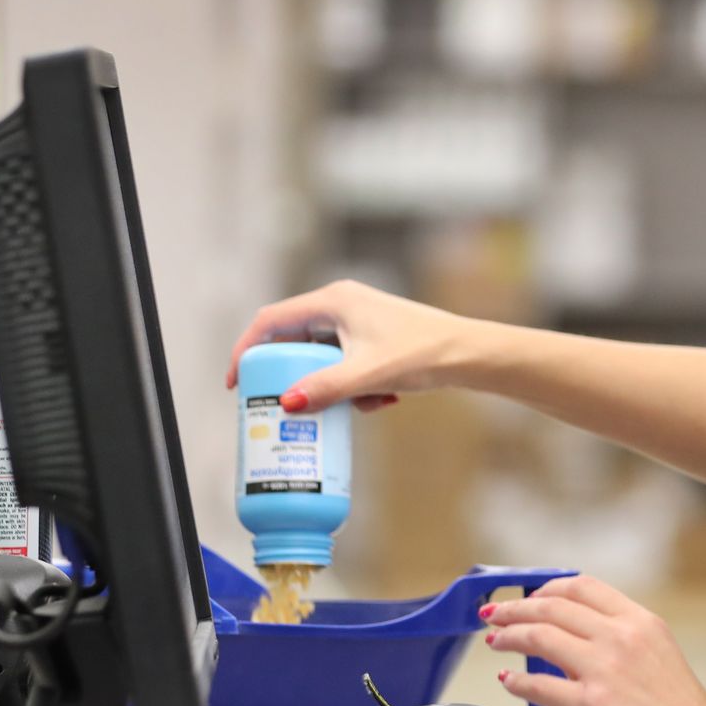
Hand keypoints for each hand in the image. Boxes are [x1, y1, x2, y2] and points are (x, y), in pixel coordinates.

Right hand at [225, 280, 474, 412]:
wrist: (469, 354)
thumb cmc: (424, 353)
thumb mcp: (369, 375)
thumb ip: (326, 389)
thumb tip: (287, 403)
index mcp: (333, 300)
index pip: (272, 320)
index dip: (247, 350)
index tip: (236, 383)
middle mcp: (341, 304)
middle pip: (294, 341)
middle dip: (292, 376)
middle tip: (285, 405)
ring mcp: (357, 320)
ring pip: (321, 357)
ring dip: (330, 386)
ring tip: (356, 404)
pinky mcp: (372, 338)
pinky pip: (344, 363)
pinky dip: (353, 386)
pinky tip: (381, 398)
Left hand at [483, 576, 705, 705]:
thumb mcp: (658, 655)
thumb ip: (620, 641)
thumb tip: (577, 642)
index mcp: (640, 621)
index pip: (582, 587)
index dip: (546, 588)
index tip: (530, 596)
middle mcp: (620, 637)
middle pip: (552, 606)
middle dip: (515, 608)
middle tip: (496, 614)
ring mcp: (604, 668)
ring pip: (539, 636)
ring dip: (509, 636)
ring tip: (496, 641)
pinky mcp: (591, 704)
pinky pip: (540, 684)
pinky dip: (517, 681)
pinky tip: (509, 681)